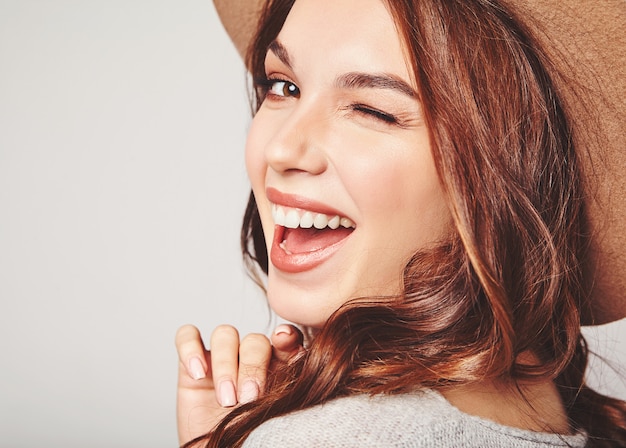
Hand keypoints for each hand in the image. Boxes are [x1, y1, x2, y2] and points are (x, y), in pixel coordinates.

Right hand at [175, 324, 303, 445]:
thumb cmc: (252, 440)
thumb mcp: (274, 416)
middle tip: (249, 397)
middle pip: (254, 340)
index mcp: (279, 365)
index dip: (287, 337)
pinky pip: (188, 336)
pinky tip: (198, 373)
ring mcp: (221, 358)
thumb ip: (287, 385)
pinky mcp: (191, 364)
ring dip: (225, 364)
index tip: (285, 342)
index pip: (286, 339)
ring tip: (227, 399)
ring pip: (224, 335)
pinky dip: (190, 349)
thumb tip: (303, 356)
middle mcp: (251, 358)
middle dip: (252, 367)